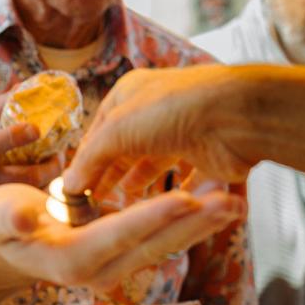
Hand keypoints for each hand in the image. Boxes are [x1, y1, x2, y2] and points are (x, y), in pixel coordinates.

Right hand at [0, 94, 62, 234]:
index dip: (15, 136)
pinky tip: (38, 182)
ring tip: (52, 164)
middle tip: (60, 153)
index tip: (36, 128)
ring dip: (47, 178)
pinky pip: (23, 202)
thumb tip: (18, 90)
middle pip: (26, 176)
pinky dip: (35, 190)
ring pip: (31, 191)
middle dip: (51, 165)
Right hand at [0, 181, 245, 294]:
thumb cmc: (1, 224)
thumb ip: (10, 217)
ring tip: (235, 200)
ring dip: (201, 224)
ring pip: (166, 244)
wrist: (8, 247)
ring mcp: (117, 265)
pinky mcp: (128, 254)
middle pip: (154, 244)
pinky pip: (165, 239)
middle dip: (192, 223)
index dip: (150, 216)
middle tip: (228, 200)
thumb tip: (24, 216)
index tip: (181, 198)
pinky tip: (218, 203)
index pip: (118, 234)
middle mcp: (100, 269)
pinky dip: (191, 222)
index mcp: (71, 258)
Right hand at [63, 67, 253, 203]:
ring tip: (127, 202)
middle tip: (97, 201)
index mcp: (130, 95)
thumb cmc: (171, 111)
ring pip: (155, 162)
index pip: (98, 131)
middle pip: (125, 148)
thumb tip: (70, 185)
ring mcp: (184, 133)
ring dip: (141, 182)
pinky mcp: (208, 156)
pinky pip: (188, 178)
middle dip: (111, 174)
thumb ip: (90, 159)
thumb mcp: (116, 131)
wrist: (235, 117)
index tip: (75, 188)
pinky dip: (176, 193)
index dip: (86, 160)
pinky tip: (163, 209)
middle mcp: (156, 111)